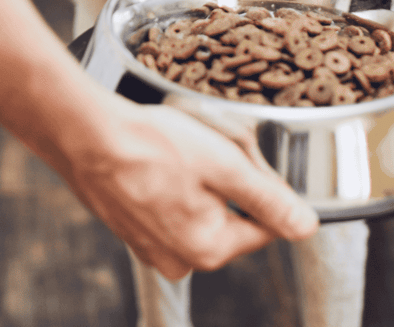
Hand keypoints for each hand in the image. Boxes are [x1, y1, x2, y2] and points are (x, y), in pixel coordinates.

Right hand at [57, 94, 318, 279]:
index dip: (265, 186)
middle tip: (211, 147)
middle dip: (231, 180)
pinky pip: (173, 206)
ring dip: (203, 179)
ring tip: (183, 150)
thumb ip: (269, 199)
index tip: (246, 158)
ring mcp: (153, 246)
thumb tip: (306, 227)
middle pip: (233, 216)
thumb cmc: (152, 145)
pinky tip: (163, 158)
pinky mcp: (134, 228)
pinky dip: (175, 182)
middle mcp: (180, 258)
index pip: (265, 225)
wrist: (87, 135)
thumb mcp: (225, 165)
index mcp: (209, 249)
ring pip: (203, 208)